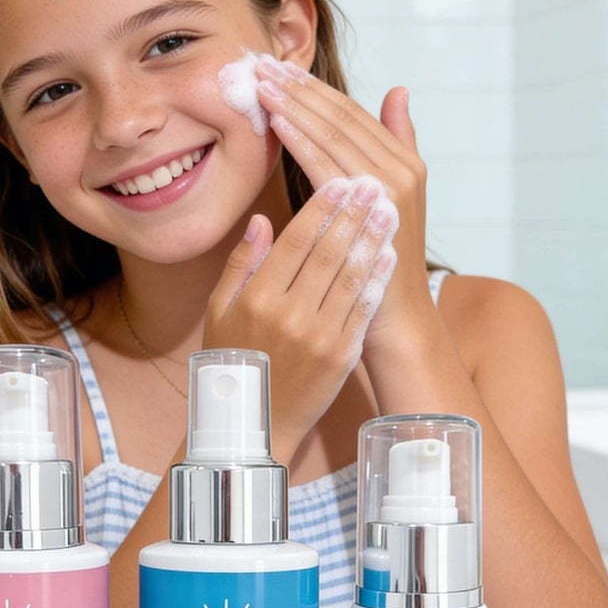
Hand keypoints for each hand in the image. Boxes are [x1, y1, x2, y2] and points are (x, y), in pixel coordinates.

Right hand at [201, 180, 395, 459]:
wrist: (254, 426)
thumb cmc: (233, 364)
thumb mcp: (219, 313)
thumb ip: (241, 265)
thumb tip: (260, 221)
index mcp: (257, 299)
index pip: (295, 243)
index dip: (320, 209)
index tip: (339, 181)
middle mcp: (289, 315)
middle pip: (328, 253)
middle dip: (353, 215)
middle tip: (372, 184)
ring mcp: (319, 337)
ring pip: (350, 277)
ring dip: (372, 240)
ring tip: (388, 209)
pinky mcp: (340, 356)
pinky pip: (362, 310)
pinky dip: (376, 280)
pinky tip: (388, 255)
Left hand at [254, 57, 436, 356]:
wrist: (395, 321)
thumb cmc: (380, 263)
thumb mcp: (389, 199)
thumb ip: (393, 145)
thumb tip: (398, 91)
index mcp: (405, 163)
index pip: (352, 113)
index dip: (315, 88)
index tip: (280, 67)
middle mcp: (401, 170)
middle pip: (341, 116)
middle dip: (298, 88)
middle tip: (262, 63)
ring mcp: (389, 188)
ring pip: (333, 134)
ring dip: (295, 105)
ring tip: (261, 83)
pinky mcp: (371, 209)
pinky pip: (329, 166)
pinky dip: (303, 141)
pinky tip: (277, 123)